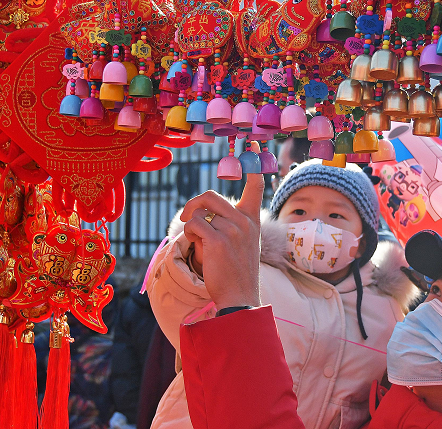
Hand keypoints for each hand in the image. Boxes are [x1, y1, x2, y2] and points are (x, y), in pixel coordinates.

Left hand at [180, 174, 264, 308]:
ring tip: (195, 240)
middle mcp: (244, 221)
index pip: (256, 186)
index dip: (253, 165)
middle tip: (185, 217)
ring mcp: (232, 230)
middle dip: (193, 204)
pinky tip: (194, 245)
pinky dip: (187, 234)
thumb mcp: (244, 243)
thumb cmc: (237, 271)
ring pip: (198, 213)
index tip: (253, 146)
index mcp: (252, 219)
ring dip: (190, 225)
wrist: (239, 296)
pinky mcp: (217, 240)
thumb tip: (205, 211)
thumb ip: (233, 224)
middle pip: (211, 196)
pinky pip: (193, 225)